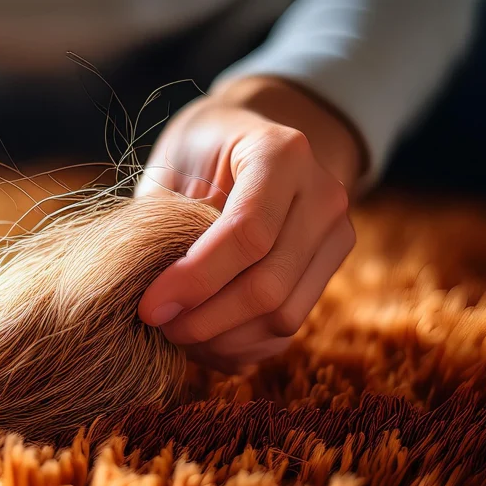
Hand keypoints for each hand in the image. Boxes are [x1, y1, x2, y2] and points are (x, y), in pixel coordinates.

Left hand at [136, 77, 360, 367]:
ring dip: (222, 338)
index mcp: (282, 154)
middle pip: (269, 285)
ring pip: (283, 317)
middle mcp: (322, 195)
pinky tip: (203, 334)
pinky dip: (239, 344)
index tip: (149, 308)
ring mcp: (335, 236)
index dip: (196, 280)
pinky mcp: (330, 271)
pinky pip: (286, 330)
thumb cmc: (199, 152)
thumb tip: (153, 296)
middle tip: (159, 326)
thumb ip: (165, 222)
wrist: (251, 140)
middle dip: (206, 319)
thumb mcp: (173, 165)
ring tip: (176, 330)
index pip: (248, 234)